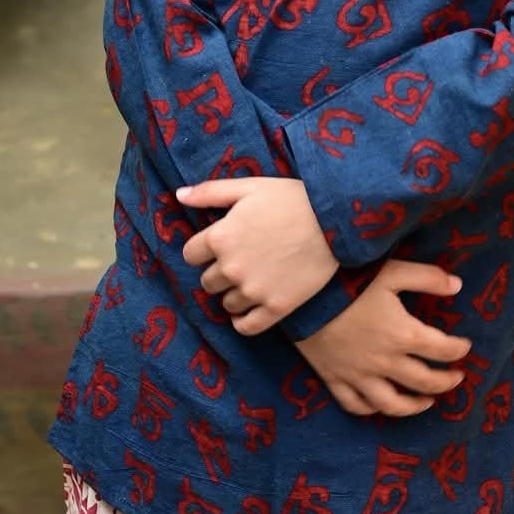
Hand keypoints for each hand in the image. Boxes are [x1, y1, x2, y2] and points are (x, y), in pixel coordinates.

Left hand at [179, 177, 336, 333]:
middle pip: (207, 282)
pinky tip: (248, 313)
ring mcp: (253, 290)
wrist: (335, 220)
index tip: (219, 245)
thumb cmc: (292, 198)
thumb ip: (210, 192)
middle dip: (218, 272)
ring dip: (233, 294)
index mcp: (220, 237)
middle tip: (240, 261)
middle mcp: (231, 267)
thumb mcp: (249, 187)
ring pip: (226, 303)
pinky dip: (243, 322)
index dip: (203, 249)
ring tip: (251, 281)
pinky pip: (247, 327)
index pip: (190, 255)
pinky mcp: (275, 307)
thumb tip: (178, 195)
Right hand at [300, 260, 472, 418]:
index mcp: (403, 335)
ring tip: (427, 402)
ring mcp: (358, 375)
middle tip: (456, 378)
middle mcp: (385, 362)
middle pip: (424, 381)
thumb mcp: (393, 272)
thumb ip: (428, 278)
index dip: (458, 349)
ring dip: (414, 406)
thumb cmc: (349, 280)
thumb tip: (458, 286)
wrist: (301, 294)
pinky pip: (356, 405)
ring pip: (392, 404)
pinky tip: (381, 405)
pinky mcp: (334, 379)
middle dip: (445, 381)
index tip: (465, 347)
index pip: (442, 349)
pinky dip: (371, 409)